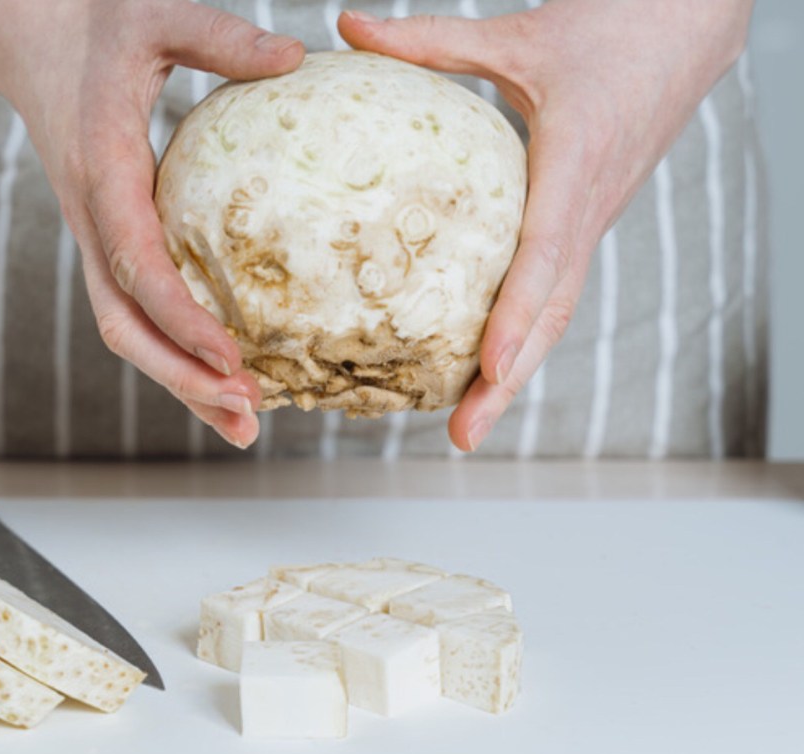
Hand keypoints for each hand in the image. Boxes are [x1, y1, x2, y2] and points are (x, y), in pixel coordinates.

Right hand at [0, 0, 304, 447]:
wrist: (36, 42)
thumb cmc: (98, 25)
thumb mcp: (157, 17)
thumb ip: (219, 38)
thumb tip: (296, 57)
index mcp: (102, 173)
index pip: (136, 265)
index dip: (181, 319)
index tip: (231, 358)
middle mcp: (92, 218)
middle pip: (123, 324)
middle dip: (180, 377)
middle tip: (247, 413)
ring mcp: (97, 236)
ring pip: (127, 330)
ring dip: (179, 382)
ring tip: (243, 423)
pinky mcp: (110, 241)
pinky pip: (138, 309)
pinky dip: (176, 351)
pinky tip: (221, 376)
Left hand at [339, 0, 751, 450]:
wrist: (686, 27)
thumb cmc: (609, 27)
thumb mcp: (515, 34)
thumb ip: (429, 38)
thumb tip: (345, 25)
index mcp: (576, 161)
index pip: (547, 252)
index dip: (518, 313)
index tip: (487, 367)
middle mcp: (589, 206)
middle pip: (552, 312)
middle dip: (509, 380)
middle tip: (463, 436)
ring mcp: (591, 220)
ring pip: (556, 312)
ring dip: (515, 373)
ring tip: (469, 424)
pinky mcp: (585, 221)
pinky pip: (554, 289)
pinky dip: (522, 334)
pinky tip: (485, 366)